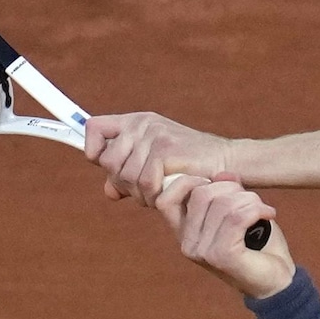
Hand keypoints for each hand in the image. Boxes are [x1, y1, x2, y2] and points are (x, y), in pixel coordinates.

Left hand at [86, 112, 234, 204]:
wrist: (226, 161)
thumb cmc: (191, 165)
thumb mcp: (155, 167)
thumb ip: (129, 177)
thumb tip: (109, 192)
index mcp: (135, 122)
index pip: (94, 128)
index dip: (93, 150)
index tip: (109, 167)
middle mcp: (141, 124)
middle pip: (107, 161)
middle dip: (123, 183)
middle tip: (144, 191)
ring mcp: (153, 135)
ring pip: (125, 176)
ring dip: (140, 195)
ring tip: (158, 194)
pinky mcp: (165, 150)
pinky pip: (144, 183)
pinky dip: (154, 196)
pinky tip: (167, 194)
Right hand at [155, 174, 292, 297]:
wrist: (276, 282)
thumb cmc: (259, 247)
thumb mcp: (238, 213)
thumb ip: (226, 194)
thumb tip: (223, 173)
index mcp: (185, 232)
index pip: (165, 199)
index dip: (188, 182)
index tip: (216, 183)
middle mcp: (187, 243)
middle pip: (200, 194)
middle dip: (231, 188)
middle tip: (251, 199)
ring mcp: (202, 251)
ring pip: (222, 204)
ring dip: (249, 199)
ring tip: (263, 209)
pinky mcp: (221, 256)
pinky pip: (237, 217)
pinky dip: (257, 209)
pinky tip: (269, 213)